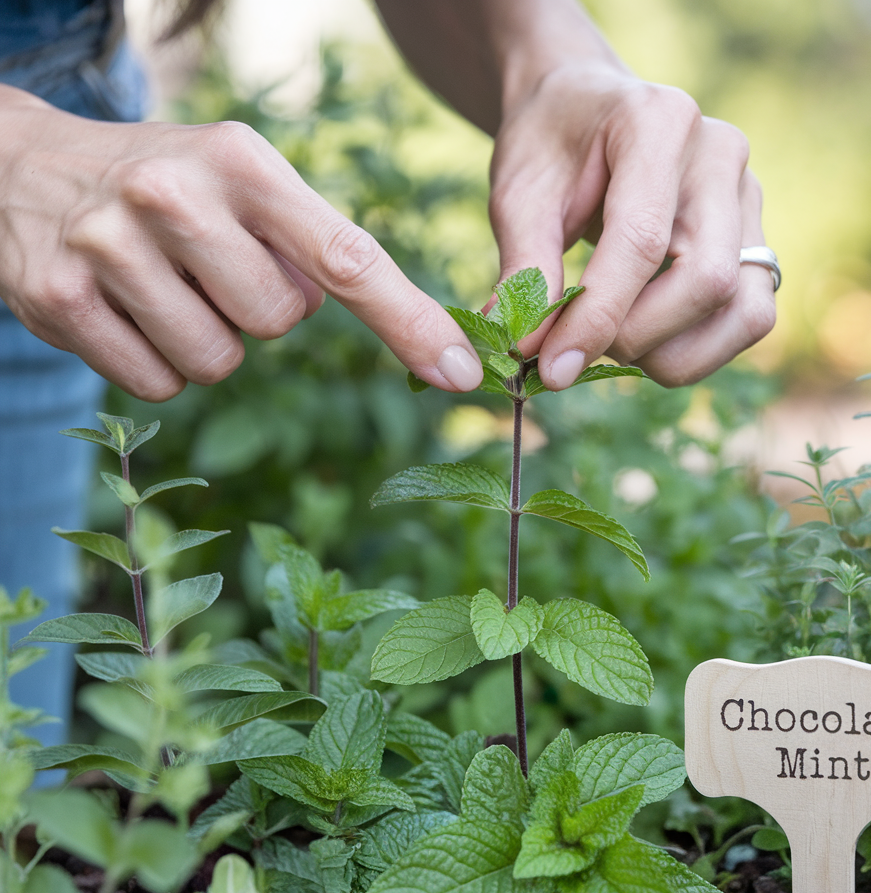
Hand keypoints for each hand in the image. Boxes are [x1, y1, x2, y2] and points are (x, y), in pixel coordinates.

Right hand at [0, 86, 482, 400]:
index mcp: (242, 164)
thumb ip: (316, 246)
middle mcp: (174, 196)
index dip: (410, 323)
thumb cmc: (170, 186)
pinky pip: (158, 384)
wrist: (22, 168)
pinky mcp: (59, 299)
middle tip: (211, 266)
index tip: (460, 374)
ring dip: (207, 341)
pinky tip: (126, 309)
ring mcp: (109, 247)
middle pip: (277, 324)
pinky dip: (157, 364)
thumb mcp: (244, 182)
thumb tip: (397, 327)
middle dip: (258, 312)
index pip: (347, 258)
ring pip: (218, 363)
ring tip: (165, 284)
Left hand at [488, 64, 775, 388]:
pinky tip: (645, 338)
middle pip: (707, 281)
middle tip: (579, 344)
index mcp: (658, 122)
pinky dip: (695, 350)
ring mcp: (748, 199)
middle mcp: (720, 156)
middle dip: (637, 337)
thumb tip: (531, 348)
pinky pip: (748, 319)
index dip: (597, 317)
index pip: (641, 241)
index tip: (553, 367)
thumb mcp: (518, 195)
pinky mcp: (755, 241)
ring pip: (744, 311)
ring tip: (613, 341)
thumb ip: (526, 268)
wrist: (586, 111)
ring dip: (672, 353)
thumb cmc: (550, 147)